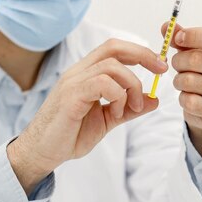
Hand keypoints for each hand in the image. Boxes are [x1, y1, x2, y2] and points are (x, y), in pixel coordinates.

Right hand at [7, 38, 167, 194]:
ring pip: (112, 66)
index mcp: (86, 73)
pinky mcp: (70, 96)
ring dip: (132, 86)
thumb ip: (128, 109)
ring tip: (133, 107)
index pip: (115, 49)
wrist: (41, 153)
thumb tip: (154, 100)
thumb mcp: (107, 120)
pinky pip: (101, 83)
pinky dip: (118, 95)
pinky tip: (117, 112)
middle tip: (160, 71)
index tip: (160, 67)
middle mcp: (79, 72)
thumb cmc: (69, 135)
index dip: (140, 53)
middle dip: (143, 56)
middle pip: (114, 48)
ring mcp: (73, 82)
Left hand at [161, 23, 201, 156]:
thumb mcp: (195, 49)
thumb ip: (181, 37)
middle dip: (178, 61)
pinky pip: (189, 101)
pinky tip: (189, 96)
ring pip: (189, 81)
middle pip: (197, 59)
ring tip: (183, 81)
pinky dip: (182, 97)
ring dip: (178, 80)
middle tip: (177, 64)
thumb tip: (166, 26)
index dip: (195, 35)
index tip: (178, 38)